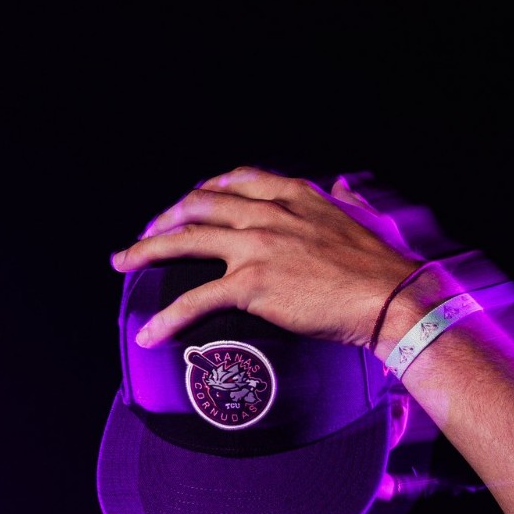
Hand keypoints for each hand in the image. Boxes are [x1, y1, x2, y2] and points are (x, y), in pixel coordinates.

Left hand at [110, 166, 420, 349]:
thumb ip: (347, 199)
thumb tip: (346, 186)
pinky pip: (195, 300)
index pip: (236, 181)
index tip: (191, 201)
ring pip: (185, 240)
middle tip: (145, 234)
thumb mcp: (364, 216)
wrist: (390, 297)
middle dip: (165, 217)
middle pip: (199, 205)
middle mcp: (267, 213)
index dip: (206, 190)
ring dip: (147, 250)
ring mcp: (256, 246)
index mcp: (294, 194)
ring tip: (123, 264)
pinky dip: (167, 316)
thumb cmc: (384, 264)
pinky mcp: (251, 285)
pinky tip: (149, 332)